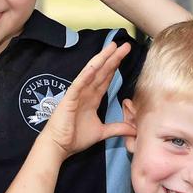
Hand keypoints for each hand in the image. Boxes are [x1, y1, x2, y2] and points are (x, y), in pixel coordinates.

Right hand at [39, 42, 135, 158]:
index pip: (106, 79)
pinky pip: (78, 84)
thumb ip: (118, 128)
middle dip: (113, 58)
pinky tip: (94, 65)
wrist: (58, 147)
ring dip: (102, 60)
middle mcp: (86, 93)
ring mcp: (77, 94)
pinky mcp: (69, 99)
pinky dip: (86, 75)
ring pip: (91, 73)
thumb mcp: (102, 132)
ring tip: (112, 47)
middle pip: (102, 72)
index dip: (115, 67)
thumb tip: (134, 130)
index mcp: (92, 99)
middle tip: (125, 45)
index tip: (124, 55)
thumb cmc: (75, 138)